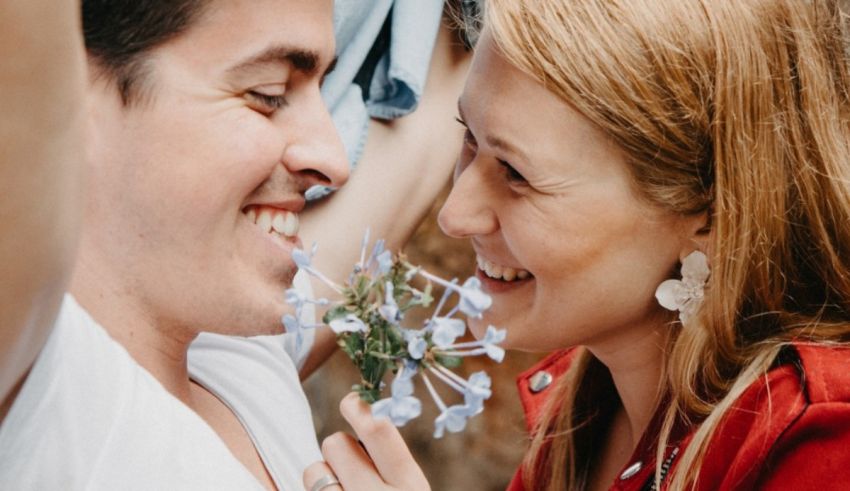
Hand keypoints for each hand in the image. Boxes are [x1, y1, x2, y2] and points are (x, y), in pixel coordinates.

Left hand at [304, 393, 430, 490]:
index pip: (378, 428)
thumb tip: (364, 413)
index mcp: (411, 484)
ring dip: (324, 476)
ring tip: (343, 490)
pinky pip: (307, 488)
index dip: (358, 408)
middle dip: (339, 450)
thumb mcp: (410, 489)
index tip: (351, 400)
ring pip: (314, 469)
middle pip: (337, 443)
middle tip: (351, 469)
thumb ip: (392, 464)